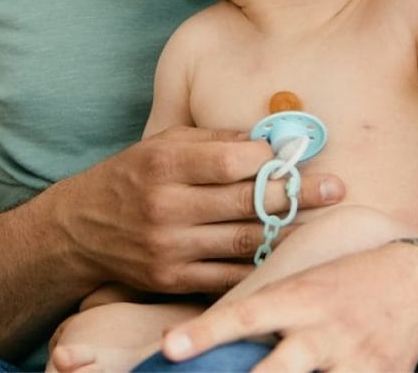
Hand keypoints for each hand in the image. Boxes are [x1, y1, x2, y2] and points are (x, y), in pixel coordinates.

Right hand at [48, 127, 346, 293]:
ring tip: (323, 222)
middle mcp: (166, 206)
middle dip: (296, 194)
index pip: (230, 161)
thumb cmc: (133, 177)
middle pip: (245, 202)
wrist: (80, 230)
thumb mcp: (163, 145)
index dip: (270, 158)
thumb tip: (271, 138)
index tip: (301, 154)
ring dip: (288, 231)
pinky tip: (286, 253)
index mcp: (164, 164)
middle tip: (337, 188)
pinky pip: (227, 274)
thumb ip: (214, 140)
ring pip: (243, 241)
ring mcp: (169, 247)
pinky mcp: (171, 279)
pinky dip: (260, 265)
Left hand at [158, 241, 417, 372]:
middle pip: (278, 371)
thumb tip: (173, 337)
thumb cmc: (347, 284)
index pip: (244, 315)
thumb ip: (254, 313)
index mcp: (300, 299)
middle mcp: (324, 331)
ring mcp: (356, 361)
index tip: (169, 348)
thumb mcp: (302, 284)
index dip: (205, 332)